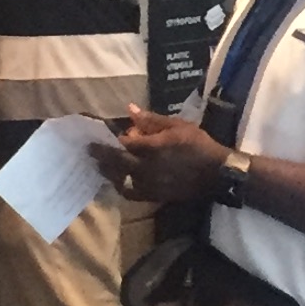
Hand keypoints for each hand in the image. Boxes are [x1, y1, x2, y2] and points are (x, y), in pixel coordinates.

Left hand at [91, 109, 228, 202]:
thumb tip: (130, 110)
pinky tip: (118, 180)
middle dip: (101, 156)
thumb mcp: (176, 126)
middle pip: (116, 163)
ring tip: (99, 165)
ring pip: (120, 180)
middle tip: (88, 150)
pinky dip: (122, 186)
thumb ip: (151, 120)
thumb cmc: (198, 144)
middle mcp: (147, 168)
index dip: (108, 140)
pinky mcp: (154, 195)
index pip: (122, 144)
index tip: (96, 135)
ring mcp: (149, 184)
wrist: (215, 172)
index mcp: (152, 148)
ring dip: (108, 172)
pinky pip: (131, 193)